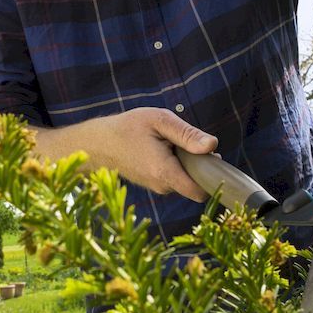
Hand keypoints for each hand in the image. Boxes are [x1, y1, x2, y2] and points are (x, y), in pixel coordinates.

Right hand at [32, 107, 217, 201]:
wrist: (97, 143)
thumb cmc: (128, 128)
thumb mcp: (160, 121)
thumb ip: (187, 134)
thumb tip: (213, 146)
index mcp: (165, 172)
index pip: (201, 191)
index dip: (213, 178)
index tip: (215, 159)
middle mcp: (161, 186)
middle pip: (196, 182)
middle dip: (200, 165)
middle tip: (187, 142)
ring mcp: (156, 187)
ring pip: (185, 179)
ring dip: (186, 163)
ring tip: (168, 142)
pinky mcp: (153, 184)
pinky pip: (174, 177)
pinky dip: (176, 164)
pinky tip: (162, 149)